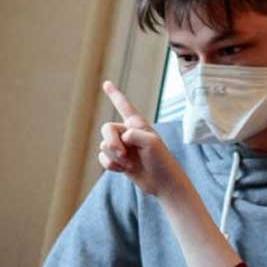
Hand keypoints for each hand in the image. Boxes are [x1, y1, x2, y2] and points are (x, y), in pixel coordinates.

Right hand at [98, 80, 186, 196]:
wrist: (163, 183)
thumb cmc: (162, 161)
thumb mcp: (152, 142)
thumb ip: (134, 134)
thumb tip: (121, 138)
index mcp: (138, 124)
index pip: (124, 106)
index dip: (114, 94)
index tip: (106, 83)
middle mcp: (128, 133)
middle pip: (106, 128)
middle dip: (111, 142)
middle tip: (123, 153)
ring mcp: (122, 147)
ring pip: (104, 145)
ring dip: (115, 157)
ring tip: (129, 164)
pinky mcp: (118, 161)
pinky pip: (103, 158)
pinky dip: (111, 165)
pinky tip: (123, 170)